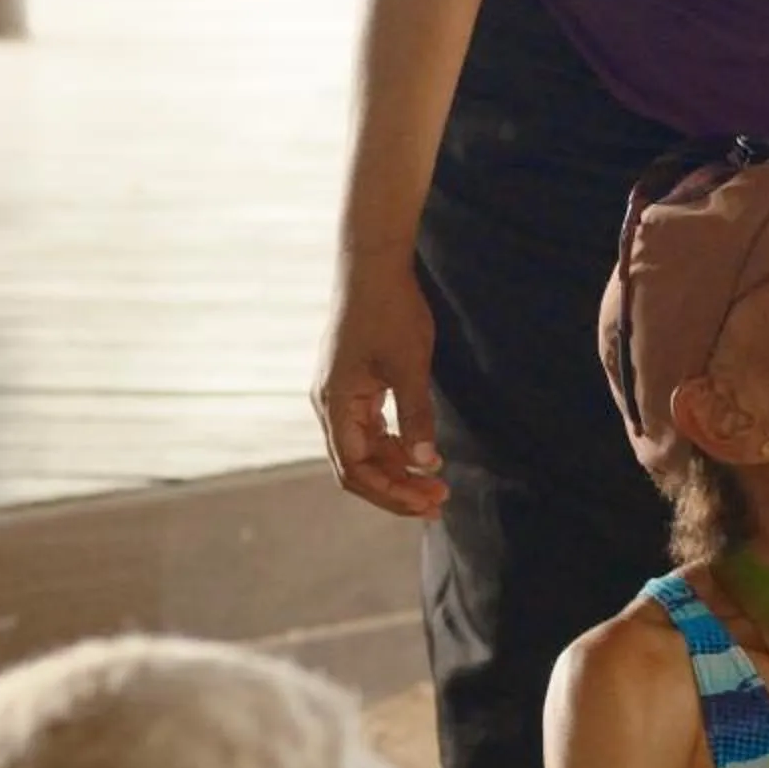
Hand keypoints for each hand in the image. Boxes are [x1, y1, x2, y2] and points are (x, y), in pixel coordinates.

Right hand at [313, 252, 448, 518]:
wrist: (373, 264)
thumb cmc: (390, 310)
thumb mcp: (410, 365)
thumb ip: (416, 415)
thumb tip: (426, 462)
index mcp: (335, 403)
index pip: (355, 470)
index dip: (389, 493)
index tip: (427, 503)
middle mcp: (329, 404)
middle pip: (357, 466)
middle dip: (396, 488)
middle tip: (439, 501)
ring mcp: (339, 394)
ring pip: (364, 449)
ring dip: (397, 468)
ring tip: (436, 483)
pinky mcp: (353, 384)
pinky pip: (369, 428)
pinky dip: (394, 445)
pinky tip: (422, 453)